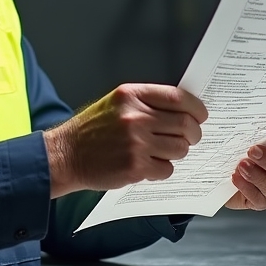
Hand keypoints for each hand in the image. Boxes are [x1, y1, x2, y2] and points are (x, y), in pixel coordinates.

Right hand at [44, 84, 207, 197]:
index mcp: (131, 95)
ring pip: (179, 148)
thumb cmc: (92, 130)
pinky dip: (162, 169)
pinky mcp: (135, 166)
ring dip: (177, 153)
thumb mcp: (116, 103)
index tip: (200, 116)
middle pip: (185, 125)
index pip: (178, 98)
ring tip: (162, 152)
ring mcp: (136, 143)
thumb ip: (146, 102)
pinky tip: (148, 165)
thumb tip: (183, 110)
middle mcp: (134, 117)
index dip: (196, 108)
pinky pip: (166, 169)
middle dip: (193, 134)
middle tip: (190, 138)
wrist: (66, 154)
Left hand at [224, 128, 265, 209]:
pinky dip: (247, 189)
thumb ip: (254, 126)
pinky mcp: (261, 201)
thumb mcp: (247, 134)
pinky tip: (235, 178)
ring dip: (257, 175)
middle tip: (253, 151)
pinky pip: (260, 200)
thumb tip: (245, 109)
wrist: (221, 168)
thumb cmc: (240, 146)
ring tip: (241, 165)